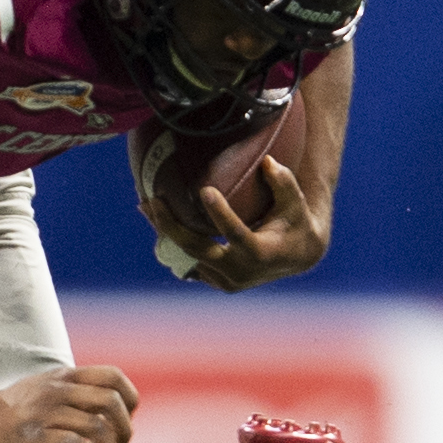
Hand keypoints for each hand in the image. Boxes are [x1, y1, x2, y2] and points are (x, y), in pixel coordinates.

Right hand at [0, 365, 139, 442]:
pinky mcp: (36, 437)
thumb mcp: (41, 388)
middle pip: (111, 402)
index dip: (130, 398)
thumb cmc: (7, 410)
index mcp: (63, 377)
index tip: (128, 420)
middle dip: (126, 429)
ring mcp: (47, 413)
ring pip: (97, 425)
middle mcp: (59, 391)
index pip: (113, 377)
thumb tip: (98, 409)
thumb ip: (69, 392)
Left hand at [140, 156, 330, 293]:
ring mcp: (226, 281)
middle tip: (154, 200)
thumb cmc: (294, 222)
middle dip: (173, 227)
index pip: (236, 234)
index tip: (205, 190)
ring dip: (165, 232)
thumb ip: (283, 182)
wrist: (295, 257)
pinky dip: (172, 243)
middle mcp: (240, 272)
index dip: (220, 214)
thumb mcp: (295, 202)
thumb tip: (266, 161)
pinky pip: (188, 263)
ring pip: (187, 257)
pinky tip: (157, 219)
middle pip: (198, 250)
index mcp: (260, 253)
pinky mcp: (216, 281)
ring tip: (147, 205)